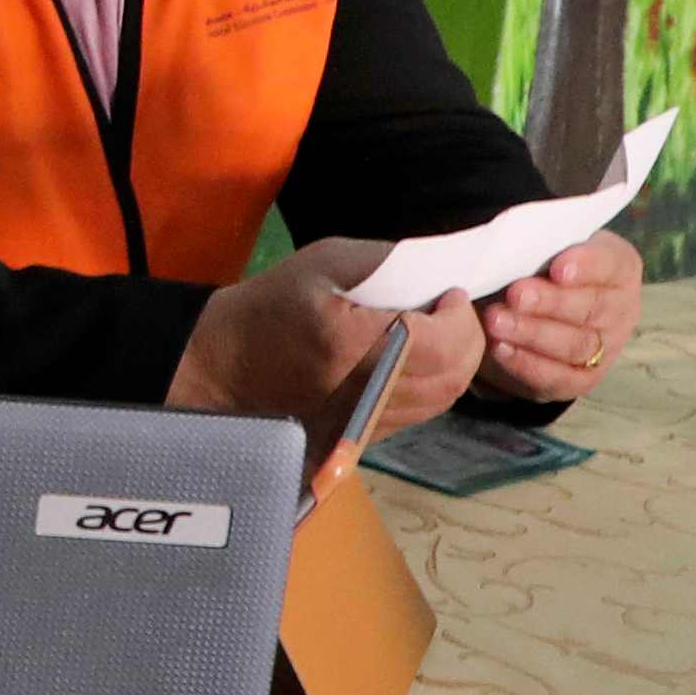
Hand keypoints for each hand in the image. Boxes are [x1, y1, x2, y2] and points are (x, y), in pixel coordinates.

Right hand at [168, 252, 475, 472]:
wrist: (227, 362)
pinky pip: (424, 410)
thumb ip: (393, 262)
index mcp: (353, 343)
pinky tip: (419, 357)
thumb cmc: (275, 302)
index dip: (461, 317)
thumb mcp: (329, 261)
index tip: (451, 293)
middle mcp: (366, 390)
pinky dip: (436, 383)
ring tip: (439, 331)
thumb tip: (448, 271)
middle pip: (454, 376)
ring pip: (445, 397)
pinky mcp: (367, 432)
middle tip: (452, 310)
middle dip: (468, 339)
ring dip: (457, 363)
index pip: (443, 342)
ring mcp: (367, 419)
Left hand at [475, 230, 642, 406]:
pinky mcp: (582, 379)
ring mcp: (606, 348)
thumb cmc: (539, 268)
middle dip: (551, 302)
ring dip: (533, 334)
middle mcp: (621, 309)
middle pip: (591, 308)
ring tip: (496, 322)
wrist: (528, 314)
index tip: (557, 268)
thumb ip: (537, 245)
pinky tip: (501, 348)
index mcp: (619, 268)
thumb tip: (511, 242)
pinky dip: (527, 364)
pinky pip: (559, 377)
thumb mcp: (543, 249)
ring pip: (576, 345)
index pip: (611, 264)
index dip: (587, 265)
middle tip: (515, 295)